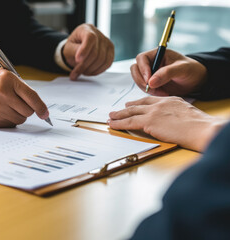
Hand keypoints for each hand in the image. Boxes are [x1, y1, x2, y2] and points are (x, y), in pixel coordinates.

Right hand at [0, 68, 48, 127]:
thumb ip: (19, 86)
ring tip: (6, 107)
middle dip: (27, 110)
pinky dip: (7, 120)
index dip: (41, 107)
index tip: (44, 113)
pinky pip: (9, 124)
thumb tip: (37, 104)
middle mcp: (2, 94)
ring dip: (17, 115)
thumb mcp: (2, 75)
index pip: (32, 97)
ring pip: (20, 119)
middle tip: (18, 104)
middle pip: (28, 111)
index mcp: (7, 80)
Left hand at [63, 24, 113, 79]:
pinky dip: (97, 71)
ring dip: (90, 70)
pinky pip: (107, 64)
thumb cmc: (73, 47)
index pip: (90, 38)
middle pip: (95, 53)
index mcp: (86, 29)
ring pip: (102, 60)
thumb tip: (80, 59)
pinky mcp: (111, 51)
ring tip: (81, 72)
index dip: (84, 50)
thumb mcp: (68, 48)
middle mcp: (99, 34)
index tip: (77, 60)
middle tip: (74, 73)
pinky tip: (89, 72)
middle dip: (83, 66)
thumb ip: (74, 51)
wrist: (79, 47)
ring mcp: (107, 43)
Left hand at [108, 96, 225, 151]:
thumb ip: (175, 115)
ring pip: (131, 112)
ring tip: (111, 116)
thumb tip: (171, 123)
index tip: (131, 104)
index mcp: (171, 100)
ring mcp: (154, 112)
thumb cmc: (200, 127)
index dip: (138, 103)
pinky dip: (118, 123)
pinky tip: (112, 124)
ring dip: (118, 115)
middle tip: (117, 110)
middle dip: (126, 108)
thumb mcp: (187, 115)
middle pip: (138, 105)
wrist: (202, 129)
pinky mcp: (149, 121)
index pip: (150, 100)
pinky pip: (129, 122)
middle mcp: (160, 103)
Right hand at [131, 48, 207, 95]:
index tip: (148, 80)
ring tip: (162, 92)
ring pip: (138, 80)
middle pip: (135, 69)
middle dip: (141, 80)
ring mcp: (149, 73)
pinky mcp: (151, 83)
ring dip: (146, 88)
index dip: (142, 69)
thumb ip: (167, 73)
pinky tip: (163, 93)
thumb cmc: (191, 70)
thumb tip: (150, 82)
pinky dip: (150, 92)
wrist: (196, 81)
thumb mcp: (182, 69)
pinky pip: (143, 88)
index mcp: (157, 54)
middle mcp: (151, 62)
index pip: (141, 58)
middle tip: (151, 89)